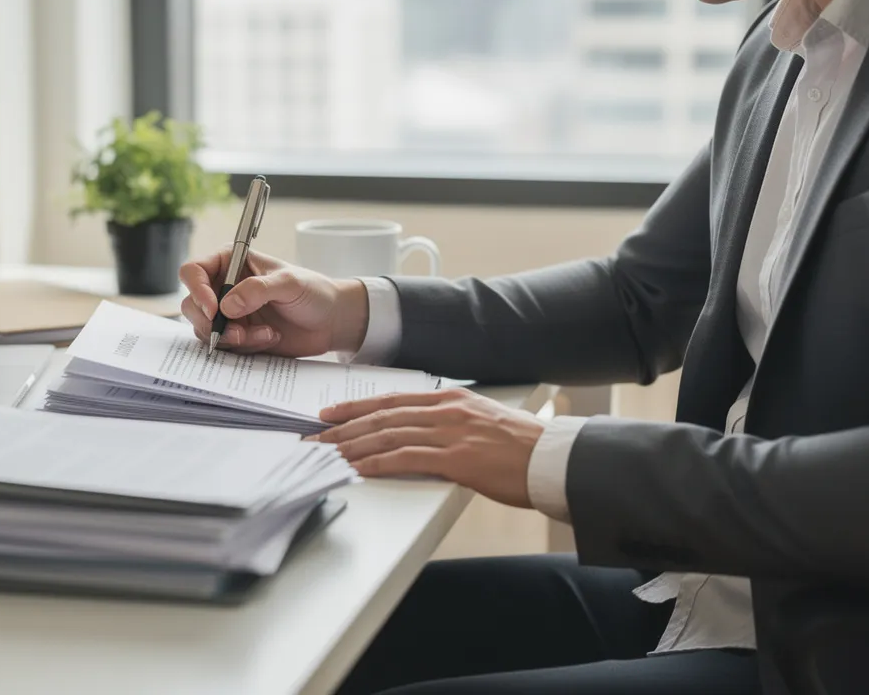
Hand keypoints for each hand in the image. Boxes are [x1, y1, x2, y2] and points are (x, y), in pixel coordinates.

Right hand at [178, 248, 369, 356]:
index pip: (194, 271)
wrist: (330, 320)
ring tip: (265, 334)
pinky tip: (271, 337)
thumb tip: (226, 306)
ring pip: (205, 330)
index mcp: (230, 262)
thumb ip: (257, 290)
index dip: (197, 290)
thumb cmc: (313, 291)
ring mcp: (229, 314)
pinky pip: (225, 347)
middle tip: (237, 333)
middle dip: (211, 323)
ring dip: (231, 338)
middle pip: (192, 305)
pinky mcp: (238, 336)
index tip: (214, 309)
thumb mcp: (289, 282)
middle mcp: (224, 287)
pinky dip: (244, 347)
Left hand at [312, 389, 545, 508]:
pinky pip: (405, 459)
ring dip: (350, 447)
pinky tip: (356, 470)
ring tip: (324, 456)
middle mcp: (445, 410)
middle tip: (312, 439)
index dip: (356, 407)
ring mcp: (450, 433)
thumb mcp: (483, 423)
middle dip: (342, 429)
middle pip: (381, 417)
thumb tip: (423, 434)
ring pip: (386, 436)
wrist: (556, 460)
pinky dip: (375, 464)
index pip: (391, 400)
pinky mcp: (456, 459)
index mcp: (450, 398)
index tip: (329, 415)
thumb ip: (451, 423)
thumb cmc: (523, 448)